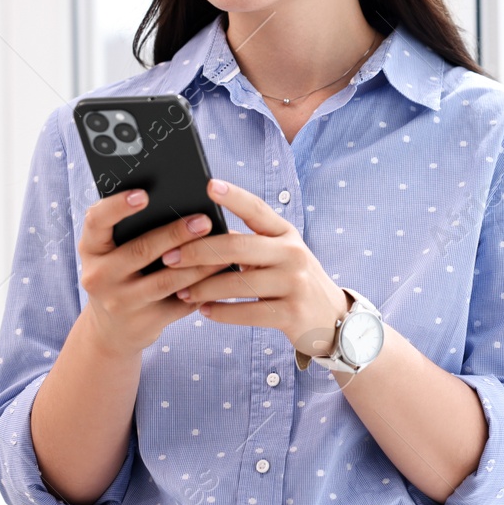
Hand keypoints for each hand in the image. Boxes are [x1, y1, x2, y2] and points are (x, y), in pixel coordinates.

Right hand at [75, 188, 229, 356]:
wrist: (111, 331)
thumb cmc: (121, 274)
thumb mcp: (112, 252)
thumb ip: (132, 228)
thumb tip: (183, 200)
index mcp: (91, 249)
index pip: (96, 221)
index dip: (118, 206)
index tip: (144, 194)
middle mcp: (99, 276)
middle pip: (140, 250)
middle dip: (175, 234)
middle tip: (204, 220)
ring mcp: (120, 302)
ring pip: (166, 280)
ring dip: (198, 263)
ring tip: (223, 247)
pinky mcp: (144, 323)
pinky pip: (180, 302)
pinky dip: (204, 286)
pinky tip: (223, 274)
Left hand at [162, 178, 350, 358]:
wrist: (333, 319)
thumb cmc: (293, 281)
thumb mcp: (279, 256)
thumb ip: (249, 244)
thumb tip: (200, 233)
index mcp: (286, 234)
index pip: (258, 210)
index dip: (234, 196)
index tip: (209, 185)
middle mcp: (293, 254)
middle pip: (238, 247)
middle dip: (198, 252)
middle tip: (170, 257)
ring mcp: (294, 284)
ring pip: (237, 283)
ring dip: (203, 288)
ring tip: (181, 291)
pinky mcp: (291, 314)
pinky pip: (246, 312)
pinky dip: (220, 312)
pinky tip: (204, 310)